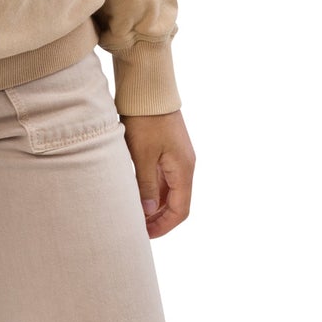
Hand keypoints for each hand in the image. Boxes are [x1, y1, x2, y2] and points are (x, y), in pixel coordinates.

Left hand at [121, 109, 194, 237]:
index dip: (164, 226)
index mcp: (184, 169)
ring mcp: (177, 155)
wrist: (148, 86)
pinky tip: (138, 192)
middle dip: (160, 219)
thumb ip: (146, 186)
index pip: (180, 209)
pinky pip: (164, 176)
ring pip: (170, 189)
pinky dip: (154, 189)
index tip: (146, 235)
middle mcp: (185, 164)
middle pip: (177, 201)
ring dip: (156, 204)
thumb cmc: (145, 119)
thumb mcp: (142, 155)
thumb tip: (149, 213)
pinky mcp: (168, 147)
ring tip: (136, 214)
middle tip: (139, 228)